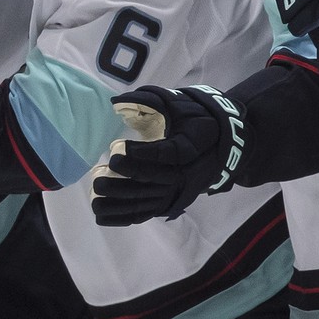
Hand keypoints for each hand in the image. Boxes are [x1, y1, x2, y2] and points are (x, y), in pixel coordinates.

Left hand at [89, 84, 247, 225]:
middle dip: (124, 178)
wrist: (223, 149)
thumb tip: (117, 101)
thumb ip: (152, 101)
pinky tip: (100, 216)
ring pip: (145, 201)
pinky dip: (121, 217)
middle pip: (152, 181)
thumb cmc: (194, 124)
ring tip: (95, 196)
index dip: (142, 152)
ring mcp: (175, 193)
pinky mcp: (167, 204)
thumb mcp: (180, 107)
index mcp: (189, 151)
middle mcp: (182, 176)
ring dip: (117, 202)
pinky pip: (144, 214)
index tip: (119, 147)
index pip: (166, 154)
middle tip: (101, 171)